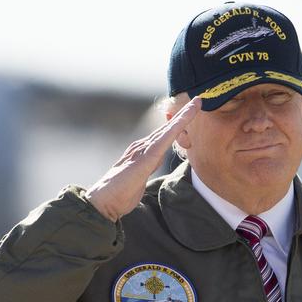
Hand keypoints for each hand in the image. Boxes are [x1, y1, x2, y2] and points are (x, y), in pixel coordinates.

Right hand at [86, 96, 200, 221]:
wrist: (103, 201)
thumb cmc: (119, 195)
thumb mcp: (138, 181)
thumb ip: (145, 171)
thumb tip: (151, 166)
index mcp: (141, 153)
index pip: (162, 137)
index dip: (176, 125)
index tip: (189, 114)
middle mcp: (142, 147)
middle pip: (167, 128)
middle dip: (183, 114)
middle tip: (198, 100)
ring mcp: (143, 150)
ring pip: (168, 130)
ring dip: (183, 116)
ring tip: (196, 103)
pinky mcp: (146, 158)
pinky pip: (165, 139)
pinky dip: (177, 127)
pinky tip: (186, 118)